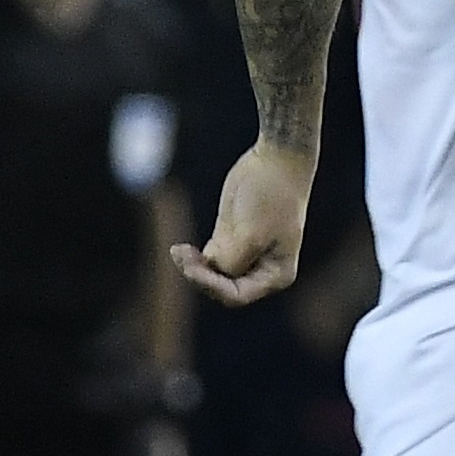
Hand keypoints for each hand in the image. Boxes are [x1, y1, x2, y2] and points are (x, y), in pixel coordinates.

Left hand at [173, 141, 315, 306]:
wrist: (276, 160)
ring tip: (178, 250)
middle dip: (200, 275)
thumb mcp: (250, 233)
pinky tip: (183, 249)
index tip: (191, 266)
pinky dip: (195, 258)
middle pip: (223, 288)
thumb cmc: (271, 196)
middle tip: (180, 253)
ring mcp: (246, 253)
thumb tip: (213, 269)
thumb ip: (230, 259)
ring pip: (213, 275)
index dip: (211, 285)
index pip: (237, 295)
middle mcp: (262, 269)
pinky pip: (210, 259)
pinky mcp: (232, 238)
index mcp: (276, 274)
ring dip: (194, 267)